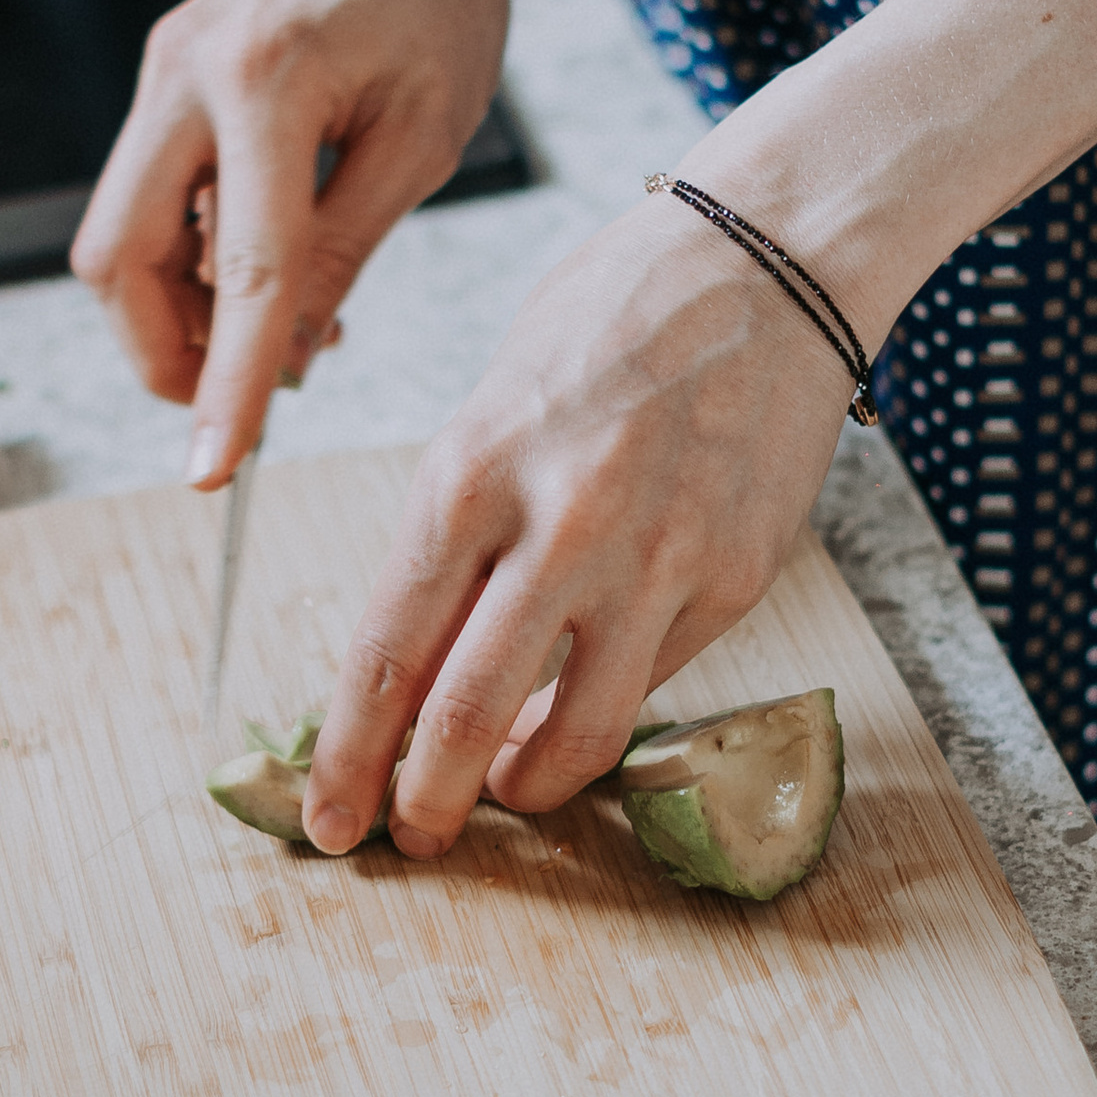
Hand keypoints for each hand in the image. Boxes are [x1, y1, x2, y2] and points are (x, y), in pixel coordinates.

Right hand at [70, 0, 516, 483]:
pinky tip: (279, 268)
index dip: (226, 384)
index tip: (215, 472)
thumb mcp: (425, 133)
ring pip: (118, 235)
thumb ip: (346, 248)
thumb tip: (287, 355)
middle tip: (244, 403)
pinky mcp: (164, 77)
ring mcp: (162, 71)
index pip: (239, 271)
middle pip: (114, 260)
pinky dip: (195, 257)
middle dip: (163, 354)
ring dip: (186, 308)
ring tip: (299, 325)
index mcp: (267, 82)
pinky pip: (151, 196)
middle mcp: (186, 73)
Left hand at [300, 192, 856, 855]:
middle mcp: (562, 524)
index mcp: (470, 470)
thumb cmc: (610, 319)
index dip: (348, 756)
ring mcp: (660, 559)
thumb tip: (418, 662)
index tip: (328, 815)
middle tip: (407, 838)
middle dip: (422, 804)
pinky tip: (585, 701)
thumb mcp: (492, 405)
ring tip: (503, 793)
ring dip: (524, 789)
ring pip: (575, 735)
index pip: (385, 650)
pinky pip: (654, 681)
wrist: (768, 259)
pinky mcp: (735, 577)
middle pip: (465, 717)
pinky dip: (607, 708)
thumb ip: (457, 532)